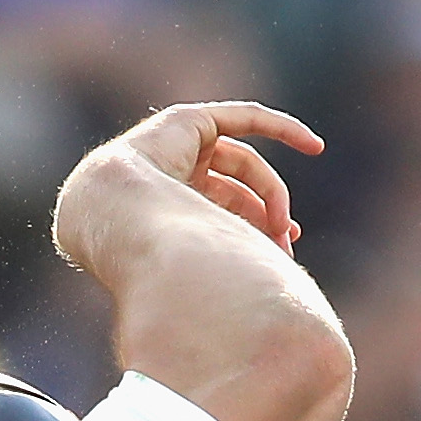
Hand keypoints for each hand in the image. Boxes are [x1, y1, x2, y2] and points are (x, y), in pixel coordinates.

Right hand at [59, 101, 322, 259]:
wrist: (107, 214)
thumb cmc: (138, 250)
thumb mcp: (187, 266)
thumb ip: (214, 271)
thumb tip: (253, 301)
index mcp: (163, 207)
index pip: (220, 213)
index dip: (254, 230)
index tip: (284, 249)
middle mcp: (170, 175)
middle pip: (235, 193)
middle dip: (265, 218)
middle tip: (286, 244)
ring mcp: (179, 146)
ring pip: (242, 166)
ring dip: (271, 194)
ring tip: (286, 227)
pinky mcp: (190, 121)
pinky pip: (246, 119)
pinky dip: (283, 130)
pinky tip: (314, 148)